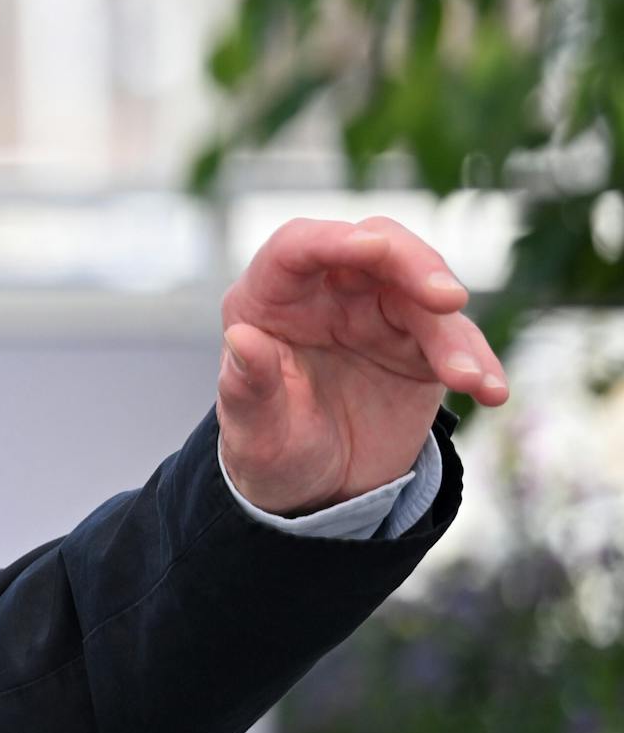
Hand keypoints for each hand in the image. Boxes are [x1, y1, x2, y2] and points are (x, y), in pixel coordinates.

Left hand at [215, 215, 506, 515]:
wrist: (317, 491)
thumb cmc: (270, 453)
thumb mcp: (253, 434)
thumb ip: (247, 389)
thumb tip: (241, 339)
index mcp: (269, 301)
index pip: (297, 247)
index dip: (334, 240)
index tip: (374, 247)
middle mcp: (325, 295)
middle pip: (377, 250)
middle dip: (414, 265)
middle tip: (447, 300)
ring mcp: (376, 315)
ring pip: (424, 296)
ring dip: (453, 334)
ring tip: (470, 380)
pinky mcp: (418, 344)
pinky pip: (456, 340)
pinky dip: (478, 361)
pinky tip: (492, 391)